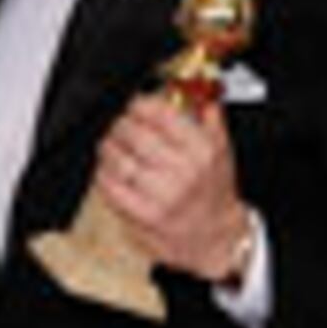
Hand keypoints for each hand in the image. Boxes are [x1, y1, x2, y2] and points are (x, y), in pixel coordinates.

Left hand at [93, 93, 252, 283]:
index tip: (134, 105)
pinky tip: (109, 170)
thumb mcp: (222, 149)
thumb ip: (208, 116)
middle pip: (135, 135)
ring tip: (111, 145)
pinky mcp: (145, 215)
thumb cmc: (215, 192)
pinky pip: (112, 188)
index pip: (160, 115)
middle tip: (120, 125)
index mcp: (202, 149)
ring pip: (120, 160)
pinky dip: (104, 175)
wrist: (216, 236)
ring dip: (109, 148)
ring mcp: (163, 195)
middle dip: (121, 125)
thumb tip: (192, 90)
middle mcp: (183, 171)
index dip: (139, 105)